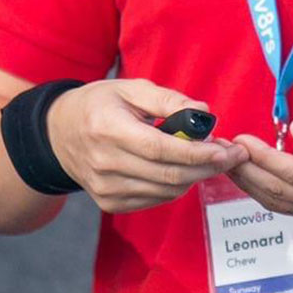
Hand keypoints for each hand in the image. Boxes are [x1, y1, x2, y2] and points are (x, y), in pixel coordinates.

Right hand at [45, 79, 247, 213]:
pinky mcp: (109, 203)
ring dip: (196, 176)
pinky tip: (184, 168)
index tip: (226, 149)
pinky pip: (156, 198)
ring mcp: (105, 188)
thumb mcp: (130, 88)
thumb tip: (204, 114)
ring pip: (167, 190)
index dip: (197, 153)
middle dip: (208, 167)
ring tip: (211, 158)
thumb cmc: (100, 105)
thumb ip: (169, 99)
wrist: (59, 134)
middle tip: (233, 155)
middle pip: (169, 174)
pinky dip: (177, 185)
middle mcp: (104, 163)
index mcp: (108, 129)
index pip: (160, 149)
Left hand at [229, 109, 292, 224]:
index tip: (241, 140)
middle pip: (280, 193)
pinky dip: (264, 190)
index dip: (264, 158)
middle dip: (247, 171)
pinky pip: (288, 206)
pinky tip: (250, 175)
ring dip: (250, 183)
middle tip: (222, 149)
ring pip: (279, 204)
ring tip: (228, 160)